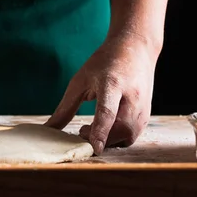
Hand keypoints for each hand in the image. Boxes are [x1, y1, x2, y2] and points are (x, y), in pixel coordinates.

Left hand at [45, 31, 157, 154]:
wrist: (135, 49)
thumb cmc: (104, 63)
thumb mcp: (80, 81)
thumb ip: (66, 107)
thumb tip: (49, 129)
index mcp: (112, 84)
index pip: (107, 111)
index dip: (100, 131)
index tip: (95, 148)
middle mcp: (132, 97)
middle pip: (121, 128)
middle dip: (101, 138)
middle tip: (82, 131)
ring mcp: (143, 107)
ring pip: (129, 135)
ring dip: (109, 140)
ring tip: (92, 130)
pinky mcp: (146, 115)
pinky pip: (132, 135)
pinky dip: (117, 138)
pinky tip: (106, 129)